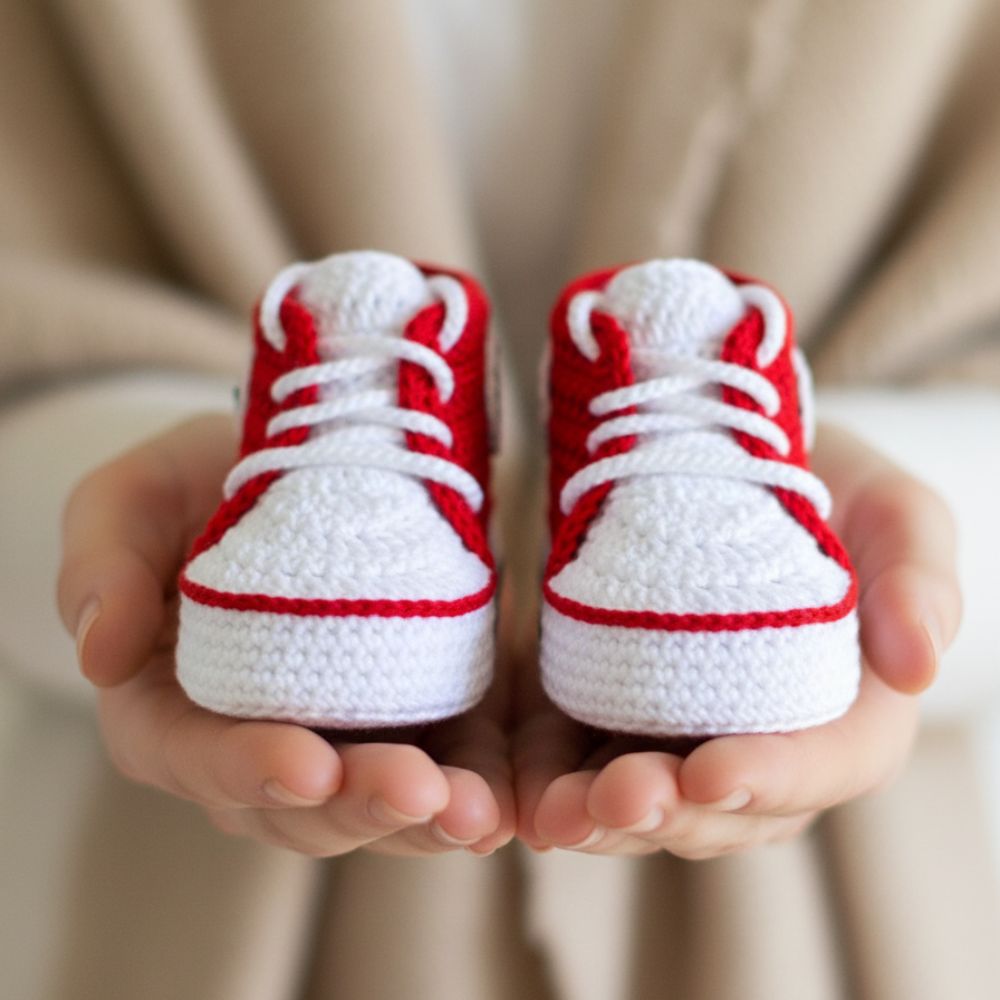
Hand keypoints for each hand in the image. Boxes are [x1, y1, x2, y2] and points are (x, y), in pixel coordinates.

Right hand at [58, 415, 513, 856]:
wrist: (287, 465)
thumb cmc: (193, 483)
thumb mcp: (128, 500)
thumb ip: (101, 565)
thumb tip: (101, 654)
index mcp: (171, 710)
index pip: (198, 759)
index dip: (249, 770)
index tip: (309, 765)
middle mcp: (254, 743)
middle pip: (298, 804)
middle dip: (360, 807)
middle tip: (420, 793)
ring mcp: (338, 736)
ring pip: (373, 805)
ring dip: (426, 819)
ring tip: (478, 813)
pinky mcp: (407, 712)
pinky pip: (439, 764)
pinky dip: (472, 784)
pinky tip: (507, 799)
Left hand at [513, 425, 961, 857]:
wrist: (740, 466)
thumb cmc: (832, 490)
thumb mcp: (894, 511)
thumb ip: (918, 577)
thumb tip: (920, 665)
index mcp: (852, 711)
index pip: (826, 764)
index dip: (773, 777)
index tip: (712, 769)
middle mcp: (771, 743)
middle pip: (729, 807)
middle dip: (670, 812)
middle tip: (614, 797)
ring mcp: (692, 735)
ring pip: (653, 802)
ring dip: (602, 819)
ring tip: (555, 814)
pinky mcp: (624, 713)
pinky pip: (590, 761)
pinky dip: (555, 780)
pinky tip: (521, 794)